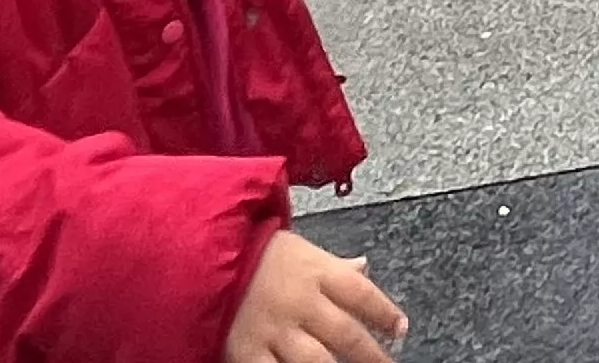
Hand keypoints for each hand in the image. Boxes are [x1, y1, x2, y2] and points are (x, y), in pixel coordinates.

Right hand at [224, 232, 405, 362]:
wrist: (198, 253)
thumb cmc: (251, 250)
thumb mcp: (297, 247)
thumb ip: (331, 264)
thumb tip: (364, 267)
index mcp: (316, 270)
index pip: (362, 294)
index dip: (386, 313)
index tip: (400, 329)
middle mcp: (300, 302)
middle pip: (347, 334)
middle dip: (372, 355)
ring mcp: (274, 330)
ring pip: (317, 362)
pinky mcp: (247, 353)